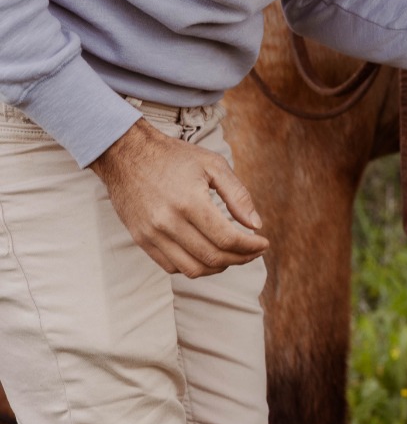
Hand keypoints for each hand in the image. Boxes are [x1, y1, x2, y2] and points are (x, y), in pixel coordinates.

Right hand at [90, 120, 269, 277]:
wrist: (125, 154)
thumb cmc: (173, 157)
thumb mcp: (213, 165)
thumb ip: (238, 195)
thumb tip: (256, 225)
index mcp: (189, 202)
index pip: (227, 239)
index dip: (251, 247)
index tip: (263, 243)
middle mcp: (168, 222)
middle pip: (213, 257)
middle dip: (241, 259)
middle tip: (253, 251)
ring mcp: (151, 234)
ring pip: (193, 269)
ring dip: (219, 268)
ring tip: (233, 255)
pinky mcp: (140, 239)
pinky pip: (171, 267)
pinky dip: (194, 267)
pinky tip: (207, 254)